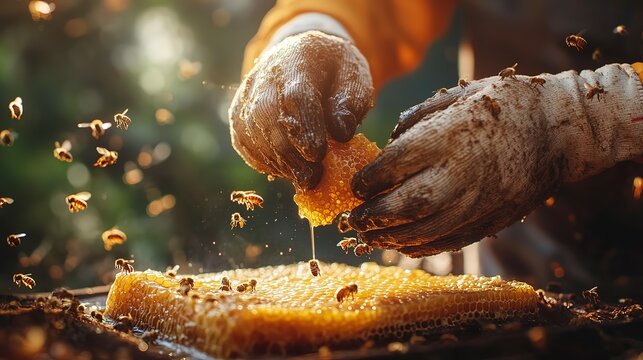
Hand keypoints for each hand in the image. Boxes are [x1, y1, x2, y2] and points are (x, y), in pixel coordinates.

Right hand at [229, 31, 372, 188]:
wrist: (300, 56)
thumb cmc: (333, 71)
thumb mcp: (354, 76)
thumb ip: (351, 102)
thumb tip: (341, 132)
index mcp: (298, 59)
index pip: (295, 95)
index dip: (304, 127)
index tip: (318, 155)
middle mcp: (264, 74)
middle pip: (266, 115)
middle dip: (289, 152)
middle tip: (312, 177)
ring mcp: (247, 95)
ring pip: (251, 133)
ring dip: (277, 162)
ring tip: (303, 178)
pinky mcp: (238, 114)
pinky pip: (244, 143)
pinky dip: (264, 161)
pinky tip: (286, 170)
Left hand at [349, 64, 642, 256]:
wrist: (560, 130)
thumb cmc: (505, 105)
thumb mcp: (457, 96)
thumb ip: (416, 120)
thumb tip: (387, 147)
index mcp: (446, 138)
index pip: (392, 166)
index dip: (367, 180)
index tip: (356, 185)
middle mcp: (458, 174)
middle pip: (403, 206)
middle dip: (372, 217)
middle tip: (352, 220)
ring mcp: (476, 202)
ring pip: (423, 231)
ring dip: (390, 238)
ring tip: (370, 237)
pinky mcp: (490, 220)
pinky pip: (448, 242)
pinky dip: (421, 248)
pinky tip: (403, 245)